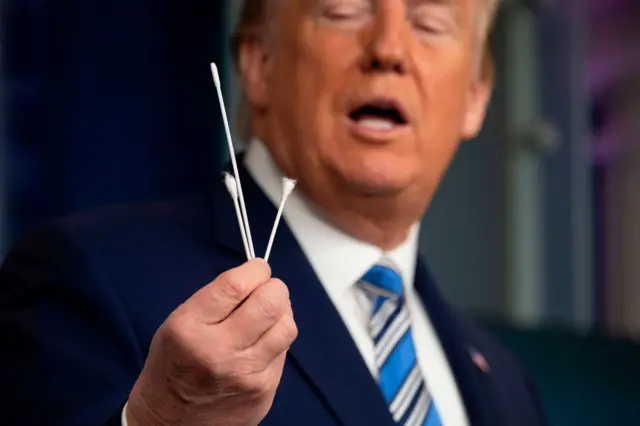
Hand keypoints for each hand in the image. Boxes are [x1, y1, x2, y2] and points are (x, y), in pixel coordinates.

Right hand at [126, 259, 296, 425]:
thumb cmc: (172, 367)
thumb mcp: (177, 325)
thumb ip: (216, 300)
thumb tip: (258, 278)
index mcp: (189, 328)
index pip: (236, 285)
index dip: (255, 269)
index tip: (257, 267)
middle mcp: (219, 351)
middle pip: (269, 302)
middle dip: (274, 287)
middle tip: (268, 288)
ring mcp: (245, 374)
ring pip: (286, 326)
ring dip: (282, 312)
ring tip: (269, 313)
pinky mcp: (263, 390)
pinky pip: (284, 351)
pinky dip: (278, 338)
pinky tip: (264, 340)